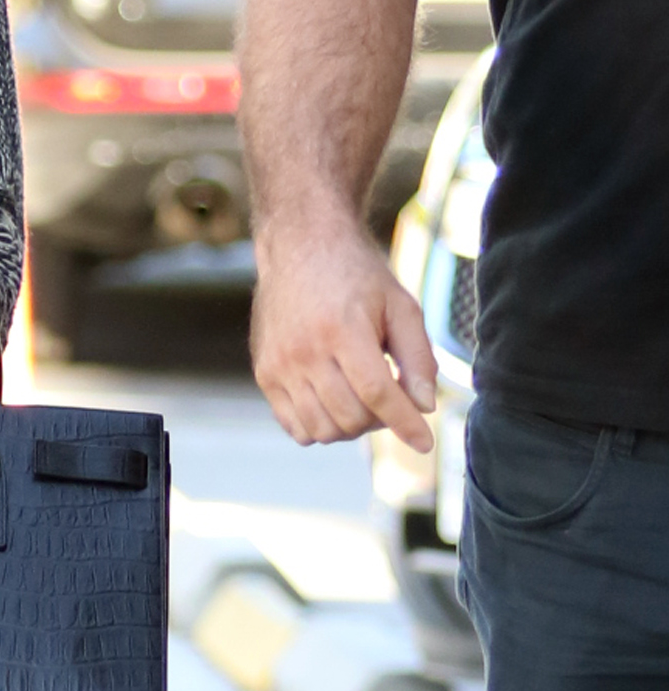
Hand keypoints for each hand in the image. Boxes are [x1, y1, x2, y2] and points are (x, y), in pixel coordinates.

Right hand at [251, 209, 436, 450]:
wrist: (300, 247)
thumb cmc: (358, 276)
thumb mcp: (401, 305)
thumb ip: (418, 357)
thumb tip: (425, 406)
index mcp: (342, 329)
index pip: (378, 393)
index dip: (405, 423)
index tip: (425, 443)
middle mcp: (304, 351)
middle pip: (351, 418)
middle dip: (380, 420)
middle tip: (390, 398)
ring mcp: (279, 365)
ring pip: (323, 429)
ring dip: (352, 427)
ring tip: (364, 401)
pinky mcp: (265, 374)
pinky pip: (296, 427)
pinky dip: (321, 427)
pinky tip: (335, 403)